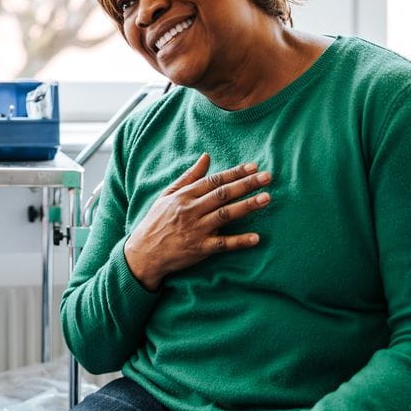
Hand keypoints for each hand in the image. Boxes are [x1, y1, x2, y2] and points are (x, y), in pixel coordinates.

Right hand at [125, 154, 271, 290]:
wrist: (143, 253)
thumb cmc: (156, 221)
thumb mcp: (168, 195)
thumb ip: (189, 176)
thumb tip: (206, 157)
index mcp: (184, 195)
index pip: (214, 180)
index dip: (235, 173)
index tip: (254, 166)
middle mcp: (191, 210)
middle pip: (223, 194)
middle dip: (247, 184)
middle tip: (267, 176)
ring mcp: (196, 229)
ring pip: (225, 215)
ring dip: (247, 206)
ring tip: (266, 198)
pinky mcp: (199, 249)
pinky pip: (223, 244)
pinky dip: (239, 241)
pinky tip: (256, 238)